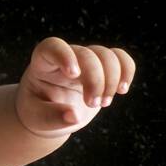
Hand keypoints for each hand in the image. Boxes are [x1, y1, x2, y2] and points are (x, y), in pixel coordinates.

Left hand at [15, 37, 135, 137]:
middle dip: (95, 80)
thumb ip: (53, 117)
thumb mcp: (38, 118)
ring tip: (104, 103)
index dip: (65, 56)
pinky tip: (122, 90)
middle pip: (87, 54)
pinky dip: (127, 71)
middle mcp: (65, 58)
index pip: (52, 47)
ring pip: (106, 55)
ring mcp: (85, 61)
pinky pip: (120, 58)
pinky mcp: (102, 68)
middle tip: (94, 104)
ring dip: (112, 79)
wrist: (50, 115)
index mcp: (42, 65)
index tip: (74, 75)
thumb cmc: (38, 113)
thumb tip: (73, 116)